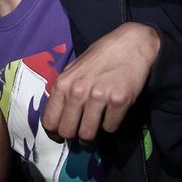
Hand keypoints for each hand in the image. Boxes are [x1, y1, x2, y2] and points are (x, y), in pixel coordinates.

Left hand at [43, 22, 159, 141]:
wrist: (130, 44)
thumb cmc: (100, 57)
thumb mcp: (73, 70)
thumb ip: (64, 91)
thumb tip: (57, 117)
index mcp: (63, 84)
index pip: (50, 122)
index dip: (55, 133)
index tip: (61, 136)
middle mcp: (78, 91)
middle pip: (68, 131)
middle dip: (73, 137)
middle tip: (80, 135)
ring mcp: (99, 96)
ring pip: (88, 134)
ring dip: (91, 136)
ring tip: (95, 129)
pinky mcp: (120, 100)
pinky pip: (110, 127)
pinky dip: (110, 125)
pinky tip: (111, 115)